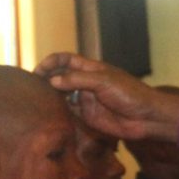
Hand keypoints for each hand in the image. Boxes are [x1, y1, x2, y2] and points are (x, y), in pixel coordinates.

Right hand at [34, 52, 178, 141]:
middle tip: (33, 88)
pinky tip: (50, 115)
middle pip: (61, 78)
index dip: (52, 62)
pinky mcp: (88, 117)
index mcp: (91, 68)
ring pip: (63, 96)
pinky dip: (59, 112)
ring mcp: (86, 100)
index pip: (66, 60)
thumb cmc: (130, 94)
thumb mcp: (103, 81)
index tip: (39, 71)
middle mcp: (86, 83)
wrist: (146, 118)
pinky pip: (69, 113)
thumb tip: (52, 81)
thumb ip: (77, 79)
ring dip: (51, 97)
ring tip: (38, 102)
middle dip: (47, 80)